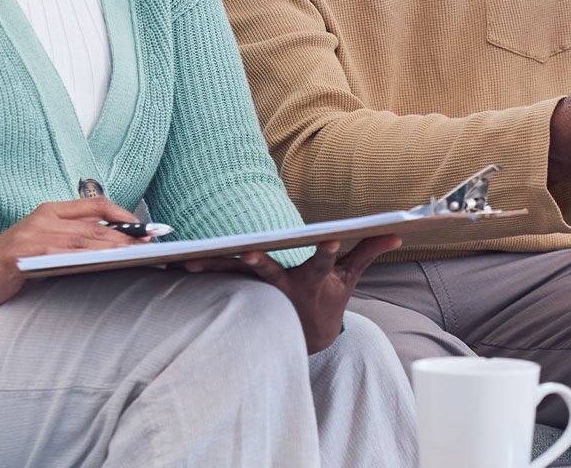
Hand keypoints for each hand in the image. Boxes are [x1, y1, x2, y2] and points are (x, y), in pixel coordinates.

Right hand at [0, 198, 142, 311]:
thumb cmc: (8, 263)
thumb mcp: (40, 242)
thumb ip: (70, 239)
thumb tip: (112, 246)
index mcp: (49, 212)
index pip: (95, 205)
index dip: (124, 215)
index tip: (147, 228)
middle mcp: (42, 219)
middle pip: (94, 224)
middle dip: (127, 235)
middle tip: (152, 244)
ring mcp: (32, 236)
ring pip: (82, 239)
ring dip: (113, 247)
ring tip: (137, 255)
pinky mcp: (22, 256)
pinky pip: (60, 255)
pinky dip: (85, 258)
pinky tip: (103, 264)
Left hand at [180, 234, 402, 352]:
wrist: (305, 339)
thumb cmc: (327, 300)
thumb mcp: (349, 278)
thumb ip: (368, 251)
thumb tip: (396, 232)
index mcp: (313, 279)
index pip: (323, 261)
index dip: (327, 250)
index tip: (329, 238)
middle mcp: (283, 286)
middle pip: (269, 271)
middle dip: (257, 261)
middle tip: (246, 251)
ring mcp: (259, 291)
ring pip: (234, 276)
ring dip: (213, 269)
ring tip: (189, 262)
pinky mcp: (240, 292)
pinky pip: (217, 280)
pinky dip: (199, 273)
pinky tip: (174, 266)